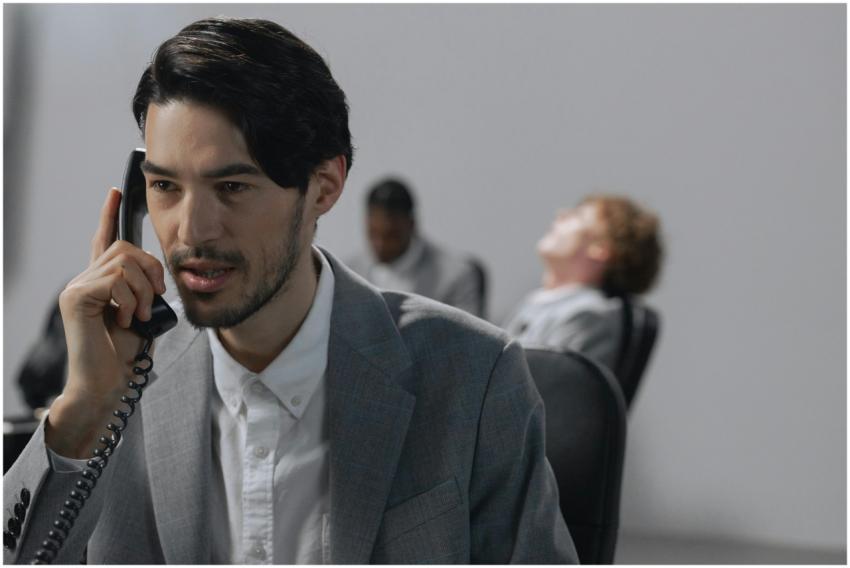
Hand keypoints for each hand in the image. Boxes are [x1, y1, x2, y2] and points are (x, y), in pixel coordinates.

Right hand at [46, 188, 166, 457]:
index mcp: (102, 281)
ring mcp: (77, 287)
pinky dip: (130, 301)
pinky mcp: (76, 297)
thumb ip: (144, 288)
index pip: (104, 240)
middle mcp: (85, 279)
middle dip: (151, 272)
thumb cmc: (127, 355)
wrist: (109, 384)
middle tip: (154, 301)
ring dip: (143, 291)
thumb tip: (155, 274)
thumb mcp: (144, 313)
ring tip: (139, 316)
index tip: (116, 191)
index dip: (110, 215)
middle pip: (127, 249)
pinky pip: (116, 281)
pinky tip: (126, 320)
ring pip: (124, 263)